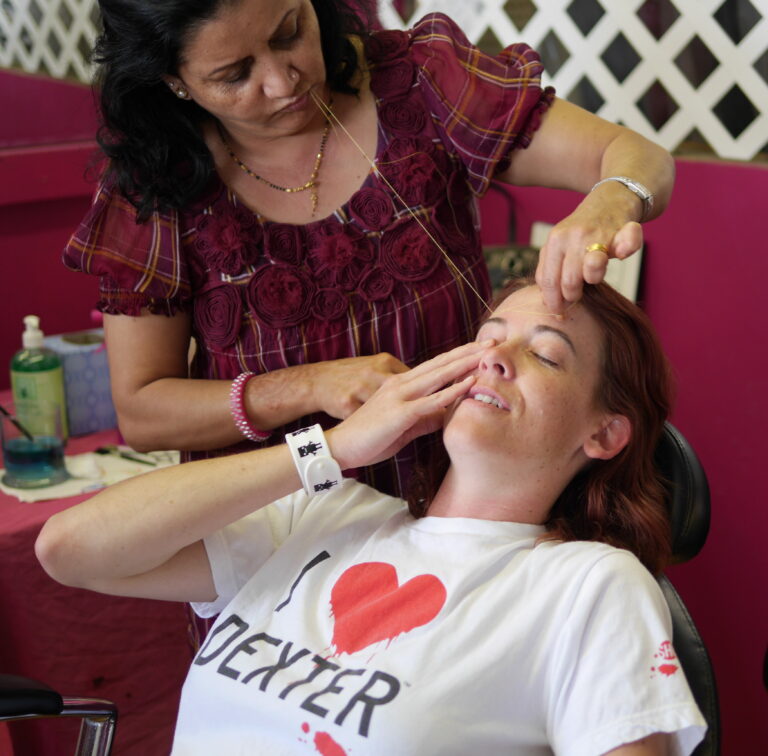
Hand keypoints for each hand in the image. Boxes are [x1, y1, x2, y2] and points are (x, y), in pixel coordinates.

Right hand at [327, 341, 489, 469]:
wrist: (340, 446)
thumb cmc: (370, 438)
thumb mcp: (403, 426)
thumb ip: (425, 418)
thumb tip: (447, 415)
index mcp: (402, 385)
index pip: (436, 366)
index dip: (459, 356)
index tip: (480, 349)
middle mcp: (401, 384)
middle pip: (441, 364)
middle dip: (468, 353)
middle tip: (493, 342)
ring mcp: (400, 396)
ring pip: (439, 376)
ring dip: (465, 364)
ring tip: (486, 355)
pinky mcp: (400, 413)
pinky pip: (431, 401)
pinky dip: (452, 392)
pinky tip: (469, 384)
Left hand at [535, 203, 643, 314]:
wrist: (609, 200)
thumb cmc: (580, 232)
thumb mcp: (557, 247)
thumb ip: (549, 270)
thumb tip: (548, 303)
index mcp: (554, 241)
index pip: (548, 280)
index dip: (553, 301)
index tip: (557, 312)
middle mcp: (574, 236)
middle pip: (569, 281)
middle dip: (572, 296)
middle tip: (576, 297)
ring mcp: (599, 232)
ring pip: (592, 269)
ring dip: (593, 279)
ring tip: (592, 277)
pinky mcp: (623, 230)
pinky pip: (627, 243)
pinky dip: (626, 249)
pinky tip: (621, 254)